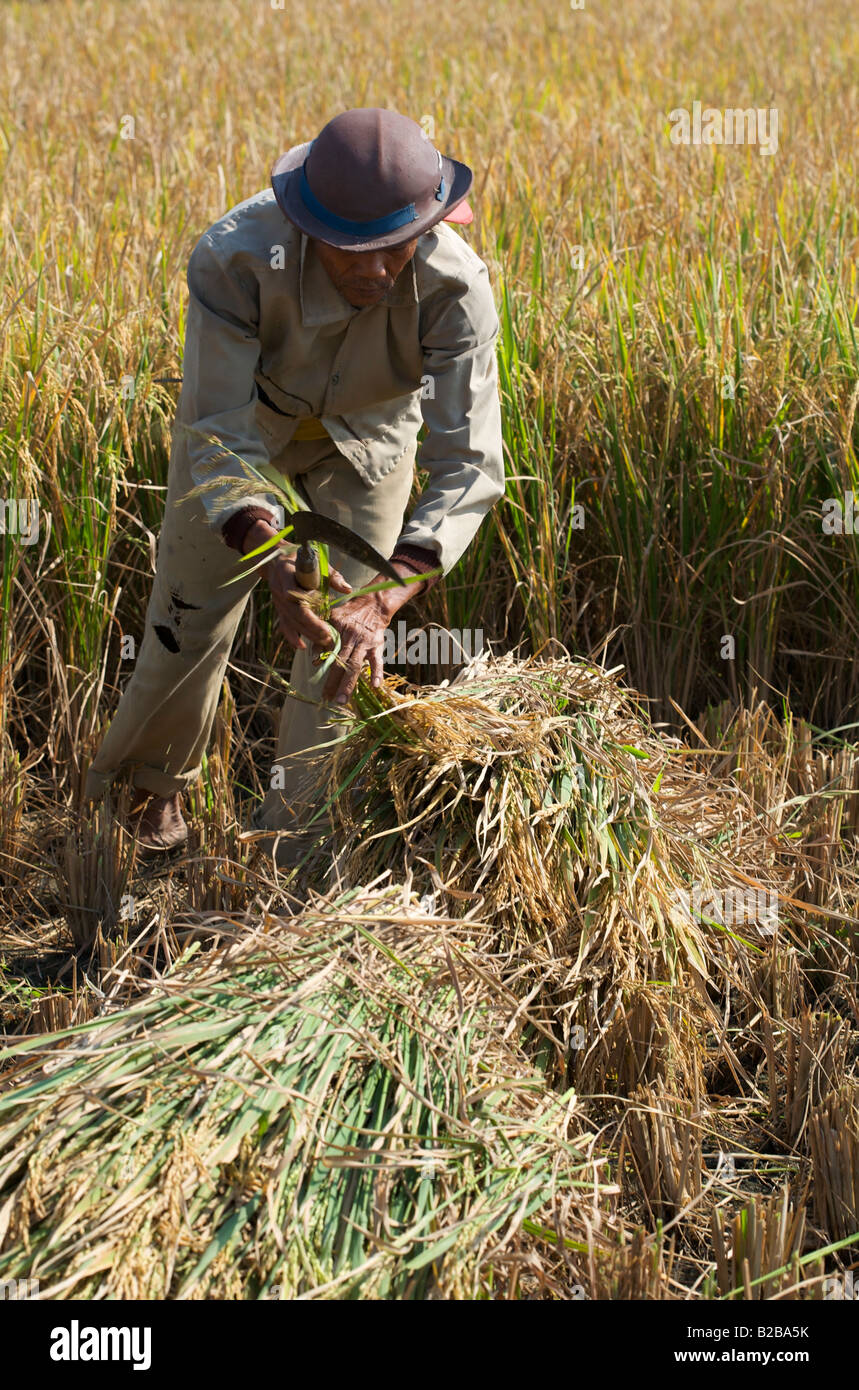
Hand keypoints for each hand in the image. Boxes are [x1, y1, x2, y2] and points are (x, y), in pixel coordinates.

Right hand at [243, 519, 351, 650]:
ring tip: (324, 641)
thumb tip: (348, 589)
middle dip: (311, 624)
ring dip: (307, 632)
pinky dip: (292, 637)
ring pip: (291, 620)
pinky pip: (284, 625)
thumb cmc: (300, 558)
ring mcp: (277, 600)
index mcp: (285, 572)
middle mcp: (278, 588)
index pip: (292, 590)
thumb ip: (331, 575)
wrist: (277, 559)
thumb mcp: (316, 561)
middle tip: (328, 635)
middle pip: (293, 610)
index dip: (305, 599)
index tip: (321, 604)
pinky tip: (301, 646)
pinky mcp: (279, 609)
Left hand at [322, 565, 424, 703]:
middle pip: (339, 663)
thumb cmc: (348, 614)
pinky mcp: (377, 646)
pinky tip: (375, 686)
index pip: (327, 652)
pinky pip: (378, 660)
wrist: (372, 604)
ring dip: (348, 684)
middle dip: (332, 682)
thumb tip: (313, 660)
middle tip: (326, 699)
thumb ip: (322, 638)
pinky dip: (377, 672)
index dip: (321, 666)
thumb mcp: (331, 620)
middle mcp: (350, 639)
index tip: (315, 679)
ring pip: (355, 666)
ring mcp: (364, 644)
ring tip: (341, 700)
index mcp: (337, 632)